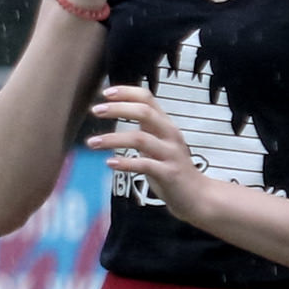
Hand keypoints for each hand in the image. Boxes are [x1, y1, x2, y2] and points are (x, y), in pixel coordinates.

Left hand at [85, 84, 202, 209]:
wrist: (197, 196)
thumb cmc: (171, 167)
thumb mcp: (158, 143)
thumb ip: (143, 129)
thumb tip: (117, 113)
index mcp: (165, 125)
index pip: (148, 98)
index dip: (126, 92)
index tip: (105, 92)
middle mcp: (170, 135)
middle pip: (144, 113)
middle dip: (118, 109)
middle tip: (95, 110)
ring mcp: (171, 154)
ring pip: (141, 139)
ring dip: (113, 139)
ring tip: (92, 142)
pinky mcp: (169, 173)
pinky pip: (146, 165)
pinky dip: (126, 163)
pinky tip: (110, 162)